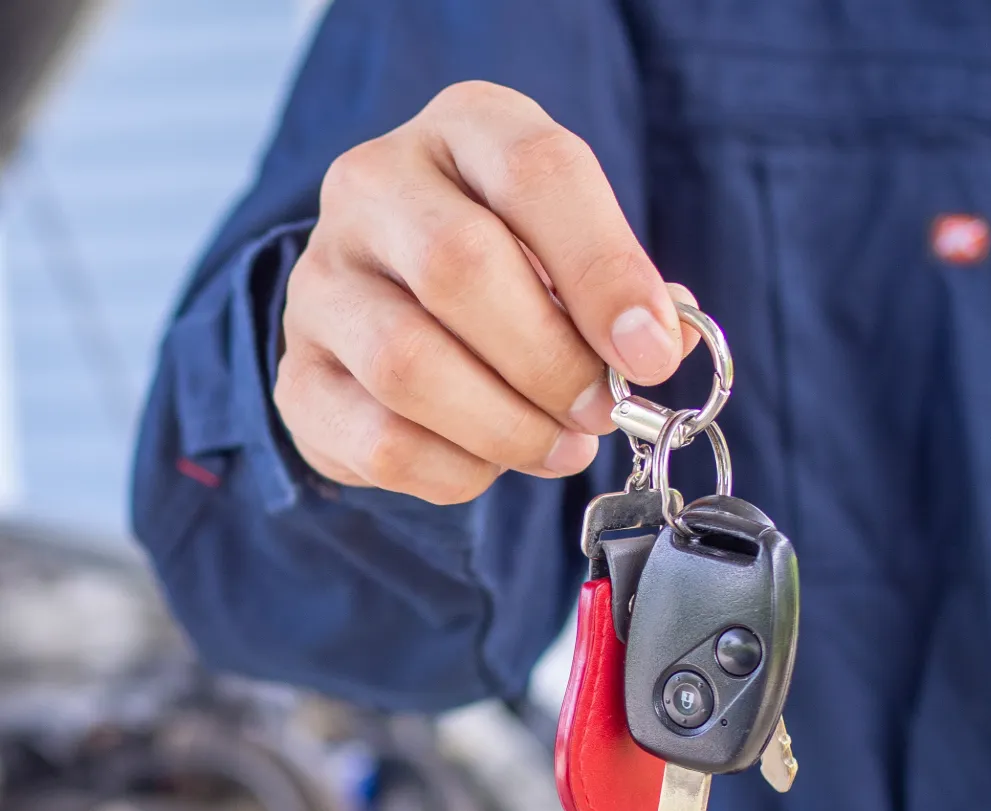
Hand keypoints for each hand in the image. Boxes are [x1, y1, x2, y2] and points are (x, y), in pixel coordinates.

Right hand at [275, 81, 697, 502]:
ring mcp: (322, 281)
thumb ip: (619, 294)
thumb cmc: (505, 275)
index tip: (648, 353)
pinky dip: (455, 469)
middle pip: (458, 267)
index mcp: (463, 131)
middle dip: (551, 362)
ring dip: (507, 427)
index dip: (603, 271)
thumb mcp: (569, 254)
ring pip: (407, 364)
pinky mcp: (299, 375)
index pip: (535, 172)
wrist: (393, 305)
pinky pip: (379, 439)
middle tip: (600, 411)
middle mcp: (373, 187)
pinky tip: (489, 462)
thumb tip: (660, 345)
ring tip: (559, 446)